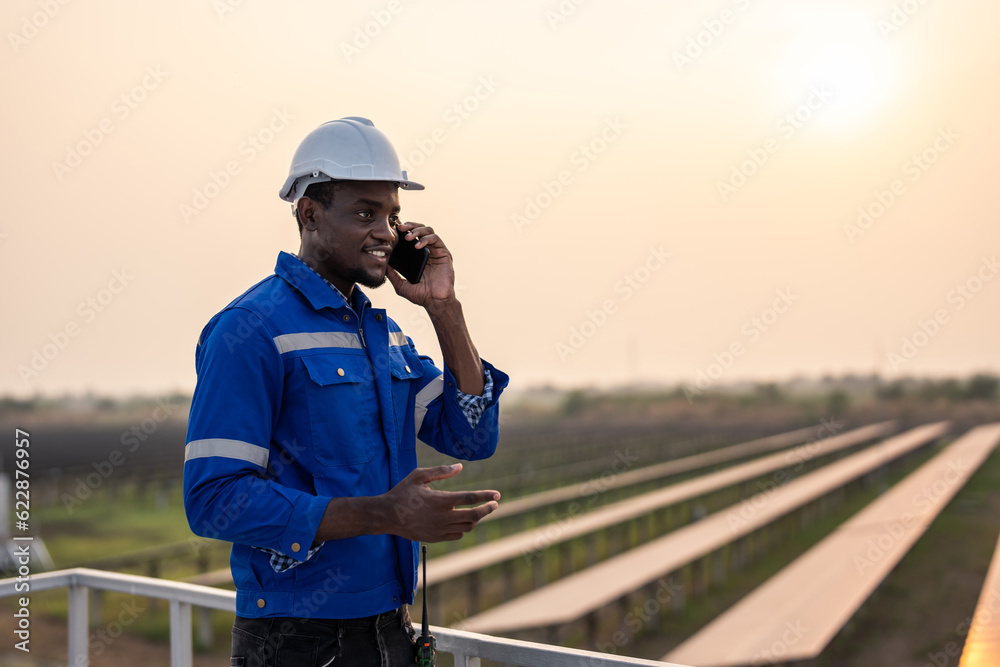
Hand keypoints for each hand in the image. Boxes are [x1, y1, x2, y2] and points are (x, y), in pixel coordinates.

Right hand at [380, 464, 499, 541]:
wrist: (387, 516)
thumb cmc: (402, 492)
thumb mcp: (419, 475)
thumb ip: (441, 470)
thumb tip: (460, 467)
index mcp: (441, 500)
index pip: (470, 498)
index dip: (486, 496)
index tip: (497, 494)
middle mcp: (443, 517)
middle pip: (474, 515)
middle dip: (487, 509)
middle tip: (494, 504)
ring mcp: (440, 530)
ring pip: (467, 527)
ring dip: (476, 519)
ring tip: (479, 511)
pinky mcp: (435, 538)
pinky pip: (457, 535)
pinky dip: (464, 528)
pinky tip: (463, 521)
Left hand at [386, 222, 455, 310]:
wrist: (435, 302)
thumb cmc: (421, 295)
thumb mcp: (401, 285)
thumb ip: (392, 275)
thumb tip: (382, 265)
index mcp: (417, 256)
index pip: (410, 237)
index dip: (402, 230)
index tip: (393, 227)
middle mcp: (427, 251)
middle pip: (419, 230)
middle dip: (409, 226)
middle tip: (399, 228)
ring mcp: (436, 251)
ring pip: (428, 231)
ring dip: (416, 230)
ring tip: (407, 236)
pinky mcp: (444, 253)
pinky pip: (436, 239)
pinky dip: (426, 239)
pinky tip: (417, 245)